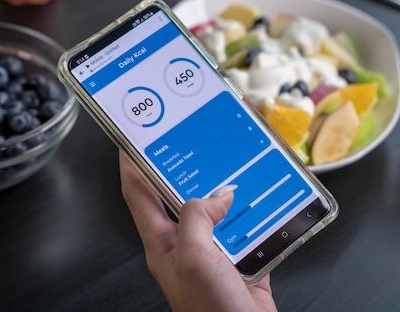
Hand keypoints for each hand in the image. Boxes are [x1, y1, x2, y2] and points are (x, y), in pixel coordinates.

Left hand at [119, 151, 277, 311]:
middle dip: (188, 169)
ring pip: (218, 210)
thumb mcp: (193, 257)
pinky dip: (257, 213)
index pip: (139, 194)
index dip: (133, 164)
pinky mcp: (241, 261)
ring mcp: (214, 253)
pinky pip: (247, 228)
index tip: (135, 138)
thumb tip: (217, 195)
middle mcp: (186, 245)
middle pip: (180, 196)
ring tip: (236, 165)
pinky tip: (266, 201)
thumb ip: (197, 218)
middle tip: (195, 142)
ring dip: (228, 190)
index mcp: (163, 244)